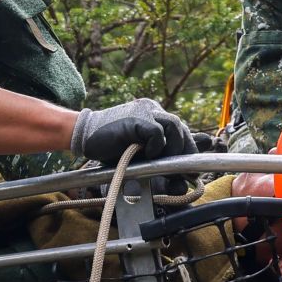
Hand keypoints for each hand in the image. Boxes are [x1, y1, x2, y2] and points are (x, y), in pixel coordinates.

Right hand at [68, 98, 193, 162]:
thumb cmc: (111, 148)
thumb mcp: (142, 152)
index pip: (182, 130)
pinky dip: (156, 147)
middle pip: (181, 128)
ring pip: (174, 126)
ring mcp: (144, 111)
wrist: (83, 136)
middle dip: (184, 152)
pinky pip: (156, 132)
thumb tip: (198, 152)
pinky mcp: (135, 119)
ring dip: (173, 149)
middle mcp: (152, 110)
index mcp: (155, 115)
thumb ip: (166, 152)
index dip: (189, 148)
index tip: (190, 169)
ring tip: (162, 162)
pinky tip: (147, 155)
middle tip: (180, 172)